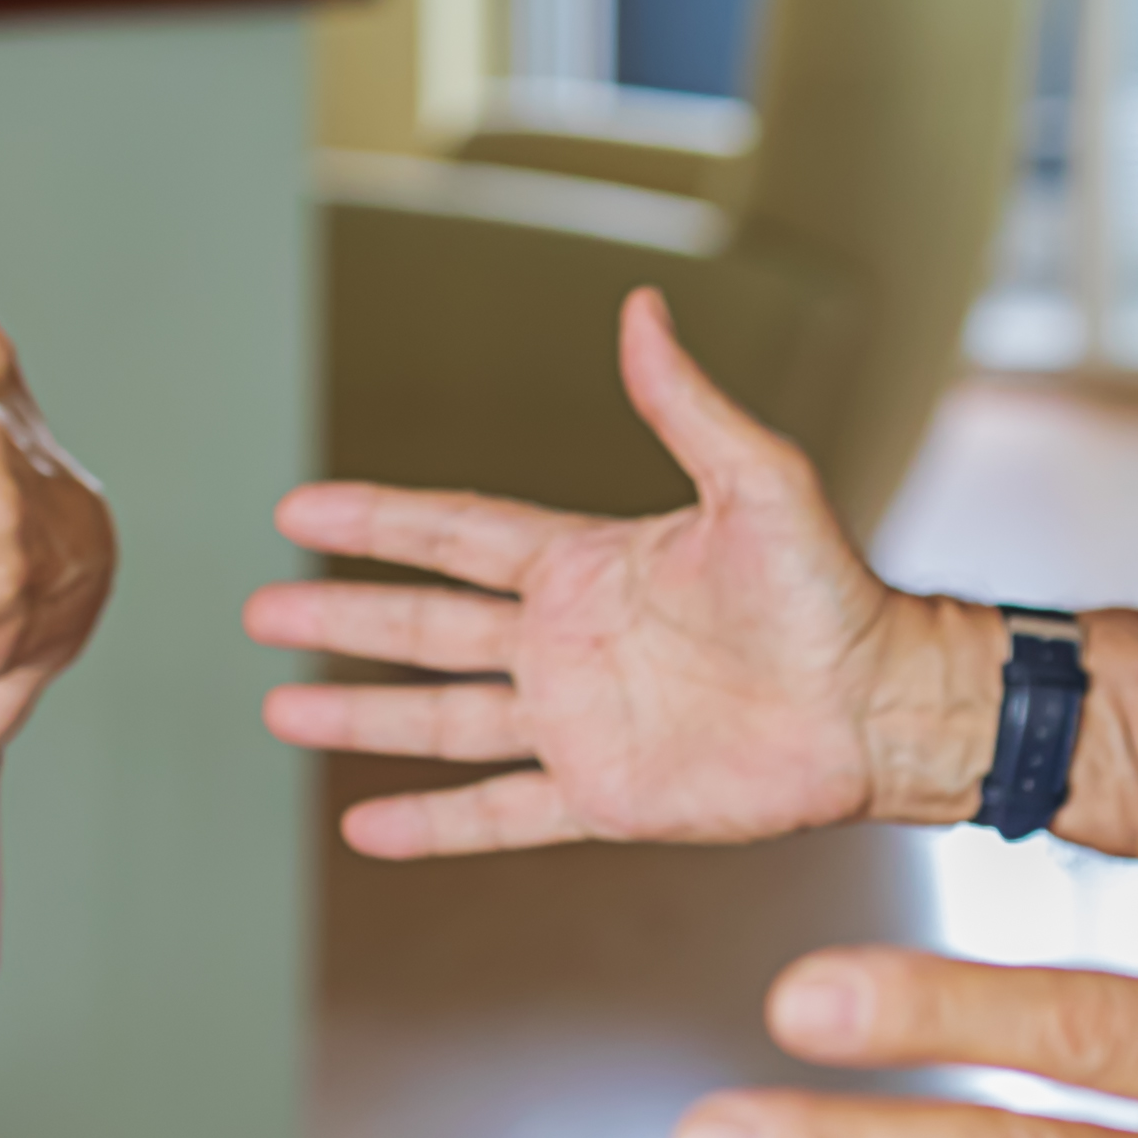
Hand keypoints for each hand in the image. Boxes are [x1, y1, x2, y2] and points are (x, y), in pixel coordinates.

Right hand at [248, 290, 985, 855]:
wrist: (880, 705)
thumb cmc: (831, 590)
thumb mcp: (759, 481)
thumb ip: (686, 406)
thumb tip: (642, 308)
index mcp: (590, 563)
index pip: (457, 534)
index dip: (378, 521)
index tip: (298, 510)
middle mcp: (567, 642)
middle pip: (426, 625)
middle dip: (342, 615)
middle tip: (257, 609)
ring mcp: (577, 722)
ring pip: (443, 718)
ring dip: (362, 719)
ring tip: (280, 710)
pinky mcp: (604, 797)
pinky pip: (501, 811)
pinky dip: (435, 825)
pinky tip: (366, 829)